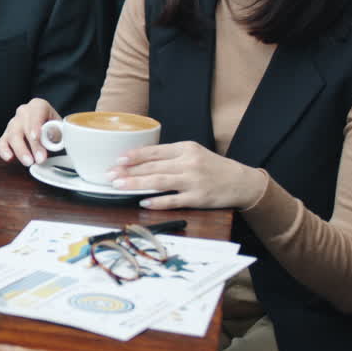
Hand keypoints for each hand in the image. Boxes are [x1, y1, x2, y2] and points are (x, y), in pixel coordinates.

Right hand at [0, 98, 60, 165]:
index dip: (35, 125)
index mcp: (38, 106)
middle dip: (32, 145)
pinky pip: (1, 143)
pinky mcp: (6, 136)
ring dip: (21, 150)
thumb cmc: (53, 127)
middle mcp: (23, 112)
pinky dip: (4, 151)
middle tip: (40, 158)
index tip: (36, 137)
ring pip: (12, 135)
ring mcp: (13, 124)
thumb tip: (52, 142)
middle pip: (24, 127)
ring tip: (29, 162)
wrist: (47, 128)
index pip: (36, 113)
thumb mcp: (60, 127)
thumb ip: (57, 133)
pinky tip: (10, 158)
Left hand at [108, 141, 267, 210]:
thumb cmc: (213, 167)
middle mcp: (189, 163)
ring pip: (159, 182)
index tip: (118, 159)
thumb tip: (140, 160)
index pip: (155, 151)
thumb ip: (170, 155)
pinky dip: (157, 201)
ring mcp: (194, 181)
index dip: (134, 156)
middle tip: (110, 174)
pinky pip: (174, 200)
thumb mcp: (194, 153)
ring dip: (136, 184)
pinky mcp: (198, 198)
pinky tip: (143, 202)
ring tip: (119, 185)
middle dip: (129, 171)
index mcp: (186, 149)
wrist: (241, 182)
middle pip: (153, 167)